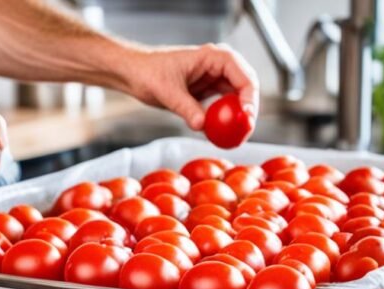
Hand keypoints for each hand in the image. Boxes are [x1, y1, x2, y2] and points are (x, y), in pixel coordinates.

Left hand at [117, 44, 259, 132]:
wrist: (134, 74)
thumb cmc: (148, 71)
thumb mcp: (168, 91)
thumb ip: (186, 108)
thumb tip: (202, 124)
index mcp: (214, 57)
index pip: (244, 76)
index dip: (250, 98)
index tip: (246, 118)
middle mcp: (219, 67)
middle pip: (246, 89)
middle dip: (248, 111)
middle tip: (245, 131)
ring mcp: (214, 80)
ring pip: (236, 100)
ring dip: (237, 118)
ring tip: (235, 136)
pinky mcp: (207, 93)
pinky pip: (222, 108)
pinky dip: (223, 121)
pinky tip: (220, 134)